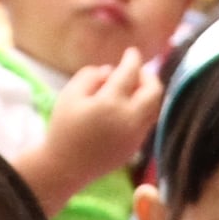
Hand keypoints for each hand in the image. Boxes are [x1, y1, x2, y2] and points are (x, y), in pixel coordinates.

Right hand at [26, 50, 161, 213]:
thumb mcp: (70, 95)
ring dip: (148, 94)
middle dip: (148, 76)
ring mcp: (136, 136)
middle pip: (154, 90)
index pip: (130, 73)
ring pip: (155, 108)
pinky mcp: (135, 148)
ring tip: (132, 89)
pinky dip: (143, 109)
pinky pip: (147, 122)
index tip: (131, 52)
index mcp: (111, 103)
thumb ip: (91, 76)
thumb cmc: (63, 128)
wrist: (65, 167)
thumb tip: (110, 71)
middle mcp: (130, 119)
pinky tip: (128, 108)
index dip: (132, 59)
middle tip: (136, 71)